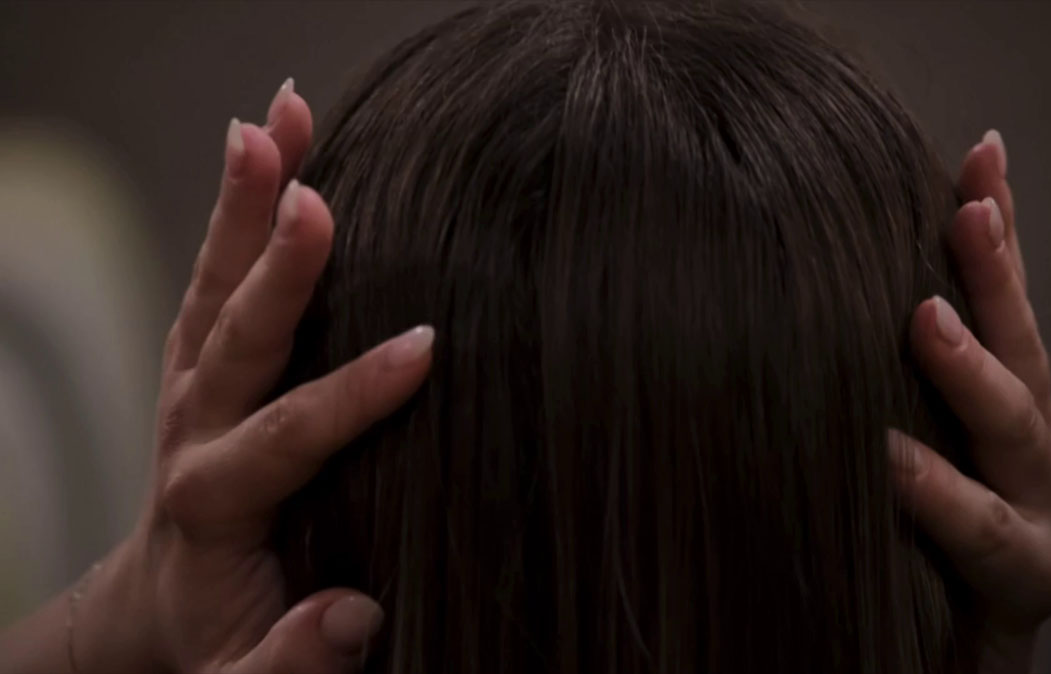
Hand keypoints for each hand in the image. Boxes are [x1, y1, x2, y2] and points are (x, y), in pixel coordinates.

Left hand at [68, 82, 434, 672]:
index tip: (426, 348)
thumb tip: (354, 613)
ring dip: (245, 200)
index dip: (353, 394)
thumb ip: (290, 664)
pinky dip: (240, 213)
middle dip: (273, 261)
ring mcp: (193, 389)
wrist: (161, 608)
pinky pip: (217, 282)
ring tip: (279, 119)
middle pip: (231, 336)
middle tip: (309, 189)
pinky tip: (271, 152)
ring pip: (216, 285)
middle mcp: (193, 430)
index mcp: (210, 503)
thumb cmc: (217, 641)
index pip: (286, 436)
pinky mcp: (204, 367)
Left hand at [889, 131, 1050, 673]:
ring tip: (923, 321)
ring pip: (1021, 437)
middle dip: (998, 276)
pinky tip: (888, 462)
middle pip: (1022, 350)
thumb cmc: (898, 548)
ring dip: (974, 374)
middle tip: (968, 207)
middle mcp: (1031, 460)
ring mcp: (1036, 522)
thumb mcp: (885, 450)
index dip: (999, 230)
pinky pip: (987, 540)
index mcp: (1000, 416)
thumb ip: (871, 384)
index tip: (982, 153)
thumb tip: (797, 291)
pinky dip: (938, 498)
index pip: (1003, 307)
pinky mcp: (1023, 590)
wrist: (930, 665)